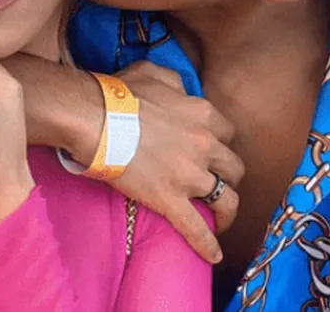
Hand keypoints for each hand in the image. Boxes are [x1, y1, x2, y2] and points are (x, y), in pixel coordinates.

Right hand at [104, 62, 244, 263]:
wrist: (95, 118)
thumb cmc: (120, 93)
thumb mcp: (154, 73)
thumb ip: (176, 81)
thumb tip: (182, 91)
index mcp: (203, 115)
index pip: (228, 133)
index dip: (222, 144)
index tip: (213, 152)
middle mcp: (205, 145)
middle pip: (234, 168)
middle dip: (230, 177)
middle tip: (219, 183)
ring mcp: (190, 175)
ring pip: (226, 200)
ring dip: (227, 212)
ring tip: (222, 220)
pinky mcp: (170, 200)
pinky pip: (196, 228)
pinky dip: (207, 244)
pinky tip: (214, 255)